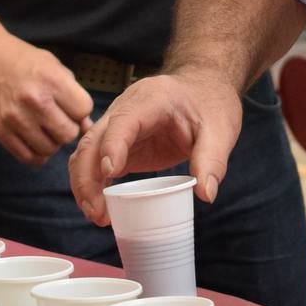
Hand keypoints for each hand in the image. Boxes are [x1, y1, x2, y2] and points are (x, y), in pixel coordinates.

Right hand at [0, 34, 94, 166]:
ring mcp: (16, 118)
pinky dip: (36, 154)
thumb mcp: (55, 67)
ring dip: (51, 143)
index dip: (80, 111)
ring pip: (49, 149)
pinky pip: (27, 157)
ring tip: (45, 130)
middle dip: (68, 129)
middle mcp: (35, 100)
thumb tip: (86, 125)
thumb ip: (73, 94)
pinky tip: (35, 142)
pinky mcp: (0, 131)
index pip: (83, 110)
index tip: (71, 107)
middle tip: (59, 121)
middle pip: (68, 134)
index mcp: (53, 81)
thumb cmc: (25, 62)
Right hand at [69, 69, 245, 223]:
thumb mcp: (221, 130)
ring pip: (86, 152)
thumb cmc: (210, 104)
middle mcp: (125, 109)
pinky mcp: (120, 144)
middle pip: (92, 140)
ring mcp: (118, 126)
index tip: (110, 173)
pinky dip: (91, 184)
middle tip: (99, 214)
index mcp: (151, 99)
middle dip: (88, 178)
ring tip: (97, 216)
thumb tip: (206, 194)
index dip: (113, 145)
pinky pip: (94, 161)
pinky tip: (99, 208)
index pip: (123, 121)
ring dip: (84, 184)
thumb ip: (212, 160)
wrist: (204, 89)